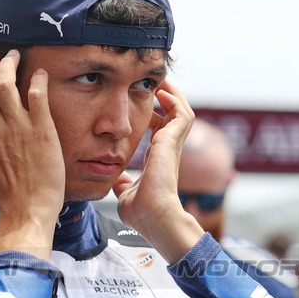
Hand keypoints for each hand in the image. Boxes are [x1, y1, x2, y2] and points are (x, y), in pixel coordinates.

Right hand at [0, 49, 63, 256]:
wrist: (27, 209)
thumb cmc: (6, 191)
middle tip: (0, 55)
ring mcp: (16, 127)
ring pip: (6, 82)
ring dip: (11, 64)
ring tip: (18, 57)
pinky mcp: (40, 130)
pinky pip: (36, 95)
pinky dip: (37, 80)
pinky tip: (40, 73)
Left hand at [111, 81, 203, 262]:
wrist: (152, 217)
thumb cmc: (142, 212)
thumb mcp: (125, 193)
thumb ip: (123, 184)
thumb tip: (116, 181)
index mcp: (157, 160)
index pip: (159, 132)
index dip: (154, 117)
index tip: (143, 105)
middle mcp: (167, 151)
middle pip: (172, 117)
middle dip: (165, 99)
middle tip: (154, 84)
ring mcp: (172, 146)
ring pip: (181, 112)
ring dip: (173, 94)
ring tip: (161, 80)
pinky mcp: (172, 142)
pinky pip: (181, 113)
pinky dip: (175, 99)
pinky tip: (162, 91)